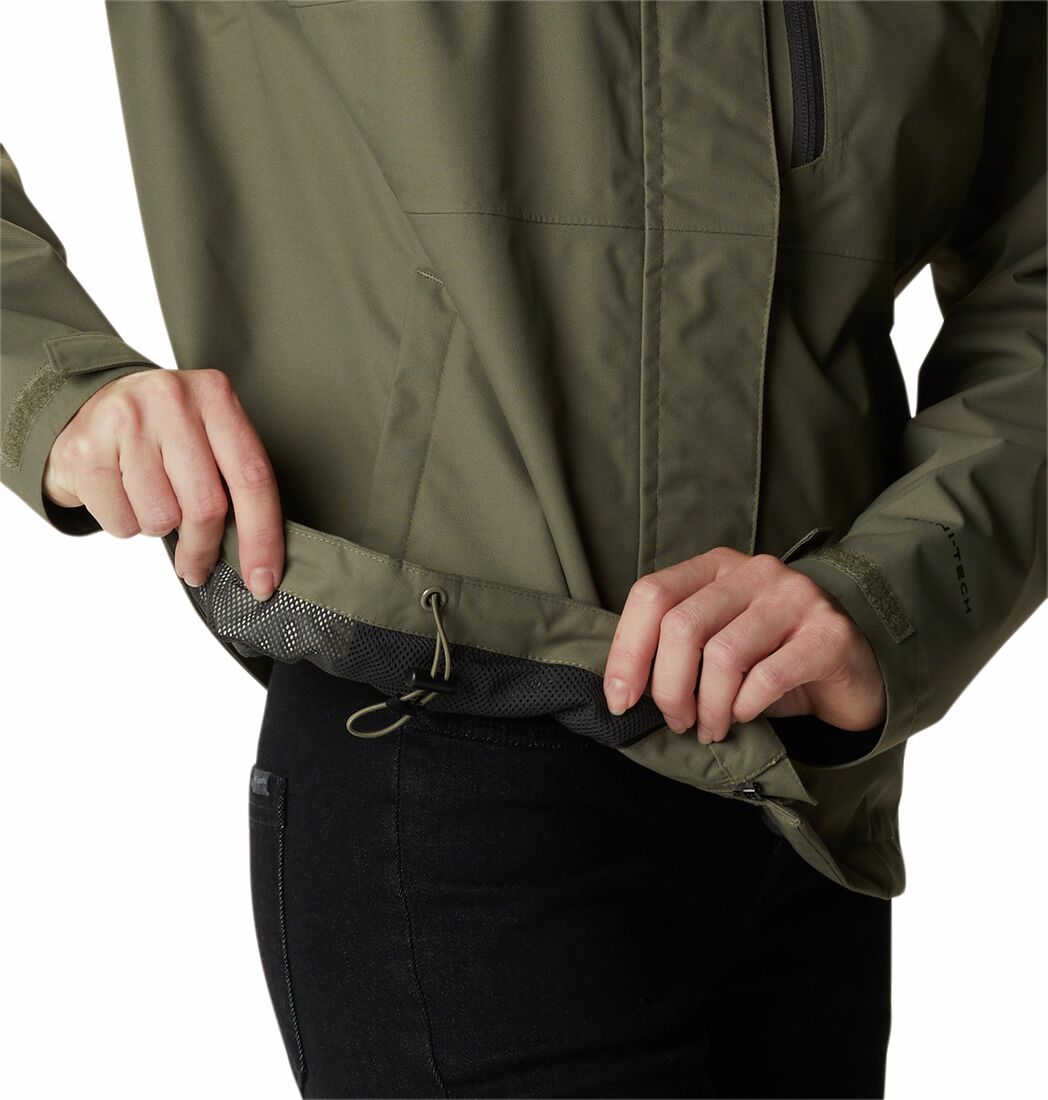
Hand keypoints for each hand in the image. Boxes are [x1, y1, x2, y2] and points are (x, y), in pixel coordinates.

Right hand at [43, 368, 283, 600]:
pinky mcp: (85, 449)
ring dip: (160, 528)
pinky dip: (126, 524)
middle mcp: (172, 400)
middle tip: (198, 566)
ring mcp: (125, 420)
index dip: (263, 537)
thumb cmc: (163, 432)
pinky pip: (121, 522)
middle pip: (206, 506)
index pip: (252, 478)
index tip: (263, 580)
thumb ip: (234, 480)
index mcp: (215, 396)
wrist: (90, 403)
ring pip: (161, 518)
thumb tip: (258, 558)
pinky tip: (122, 494)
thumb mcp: (207, 435)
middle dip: (205, 549)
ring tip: (150, 501)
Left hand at [602, 547, 885, 741]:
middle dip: (669, 688)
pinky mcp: (829, 634)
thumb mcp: (718, 643)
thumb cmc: (772, 659)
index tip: (620, 701)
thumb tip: (621, 690)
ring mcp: (795, 598)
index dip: (627, 651)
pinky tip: (746, 717)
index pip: (651, 595)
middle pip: (683, 626)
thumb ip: (675, 649)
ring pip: (723, 654)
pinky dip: (746, 706)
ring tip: (711, 728)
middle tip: (677, 721)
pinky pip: (768, 677)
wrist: (854, 668)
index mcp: (717, 567)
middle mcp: (755, 572)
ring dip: (709, 706)